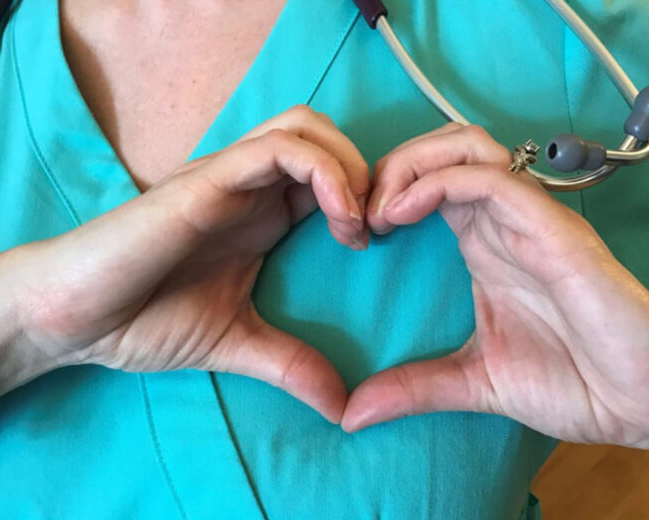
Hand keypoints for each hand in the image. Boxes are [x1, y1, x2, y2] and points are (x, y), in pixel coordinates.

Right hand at [11, 106, 369, 422]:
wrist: (74, 317)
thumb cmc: (144, 320)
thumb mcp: (235, 343)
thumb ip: (291, 365)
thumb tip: (343, 408)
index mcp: (261, 216)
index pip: (328, 175)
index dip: (365, 197)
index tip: (377, 245)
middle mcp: (249, 187)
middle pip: (325, 137)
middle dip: (366, 172)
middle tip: (375, 229)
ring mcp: (226, 178)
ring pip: (307, 128)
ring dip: (349, 167)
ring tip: (356, 225)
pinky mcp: (206, 180)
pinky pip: (278, 149)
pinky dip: (323, 172)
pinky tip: (337, 217)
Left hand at [342, 123, 648, 446]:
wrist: (641, 400)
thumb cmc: (573, 382)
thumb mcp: (474, 382)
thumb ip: (413, 387)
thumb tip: (352, 414)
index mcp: (483, 242)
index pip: (428, 183)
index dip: (383, 191)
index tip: (353, 230)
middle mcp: (502, 220)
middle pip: (441, 149)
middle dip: (390, 166)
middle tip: (356, 210)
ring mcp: (527, 218)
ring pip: (463, 147)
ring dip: (409, 165)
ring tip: (379, 209)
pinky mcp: (550, 227)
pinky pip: (488, 178)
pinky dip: (436, 183)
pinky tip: (401, 214)